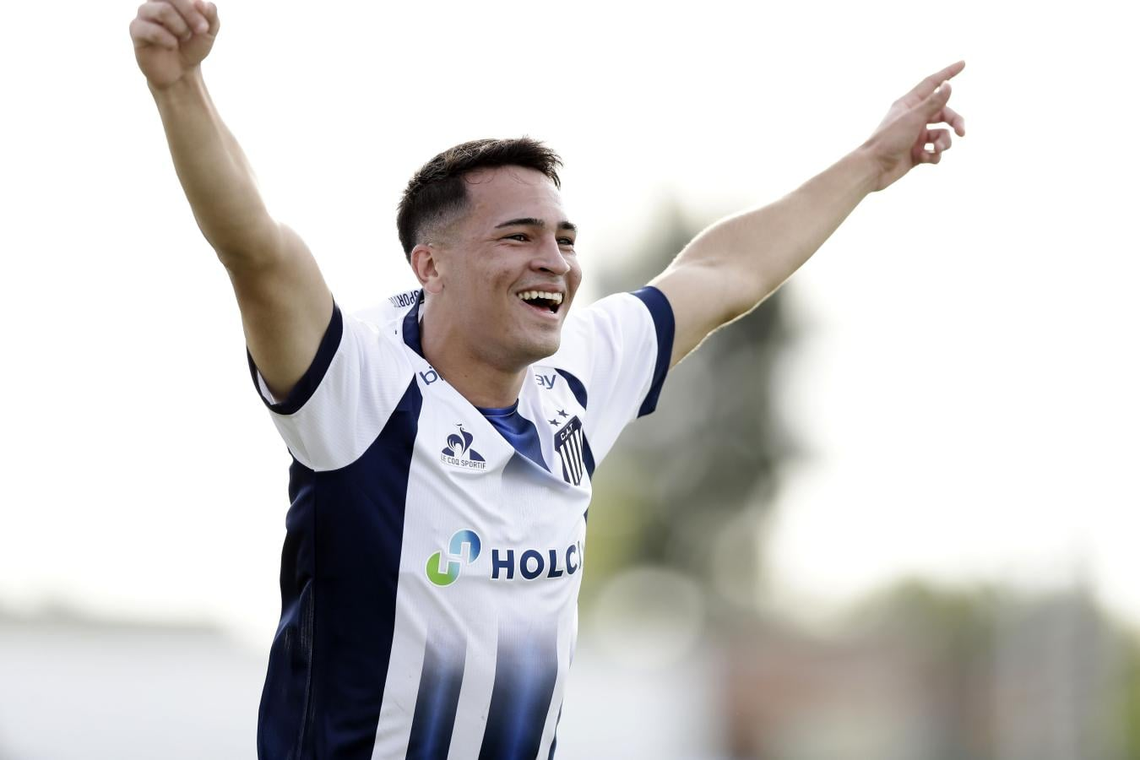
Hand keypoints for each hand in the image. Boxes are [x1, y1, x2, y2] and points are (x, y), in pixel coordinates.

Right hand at [130, 0, 219, 89]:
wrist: (181, 72)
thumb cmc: (192, 46)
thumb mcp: (208, 32)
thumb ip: (210, 14)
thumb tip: (200, 2)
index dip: (194, 8)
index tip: (205, 28)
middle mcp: (156, 2)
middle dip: (190, 14)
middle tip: (200, 31)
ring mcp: (144, 15)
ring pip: (162, 10)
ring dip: (180, 27)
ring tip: (184, 38)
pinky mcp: (136, 30)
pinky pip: (150, 29)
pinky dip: (167, 39)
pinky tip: (172, 45)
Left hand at [863, 61, 966, 191]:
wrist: (873, 168)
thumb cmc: (889, 140)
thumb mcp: (913, 118)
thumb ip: (933, 102)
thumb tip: (948, 84)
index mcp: (909, 104)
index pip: (932, 83)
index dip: (947, 73)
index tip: (963, 63)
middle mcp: (914, 118)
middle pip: (944, 113)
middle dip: (955, 122)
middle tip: (962, 132)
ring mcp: (916, 136)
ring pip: (942, 135)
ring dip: (944, 143)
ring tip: (936, 149)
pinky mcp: (917, 153)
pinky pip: (935, 152)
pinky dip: (934, 155)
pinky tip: (925, 159)